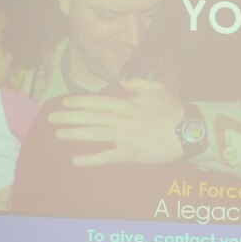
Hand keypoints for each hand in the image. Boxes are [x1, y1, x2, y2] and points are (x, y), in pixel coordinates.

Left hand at [49, 78, 185, 165]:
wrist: (189, 131)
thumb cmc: (175, 110)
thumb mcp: (158, 88)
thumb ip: (138, 83)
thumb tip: (122, 81)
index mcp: (127, 104)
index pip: (97, 102)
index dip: (79, 102)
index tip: (64, 102)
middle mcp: (122, 120)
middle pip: (90, 117)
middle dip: (68, 117)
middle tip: (51, 118)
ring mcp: (125, 138)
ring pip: (93, 134)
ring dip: (74, 134)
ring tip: (59, 134)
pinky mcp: (131, 154)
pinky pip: (106, 157)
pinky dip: (90, 159)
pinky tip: (76, 160)